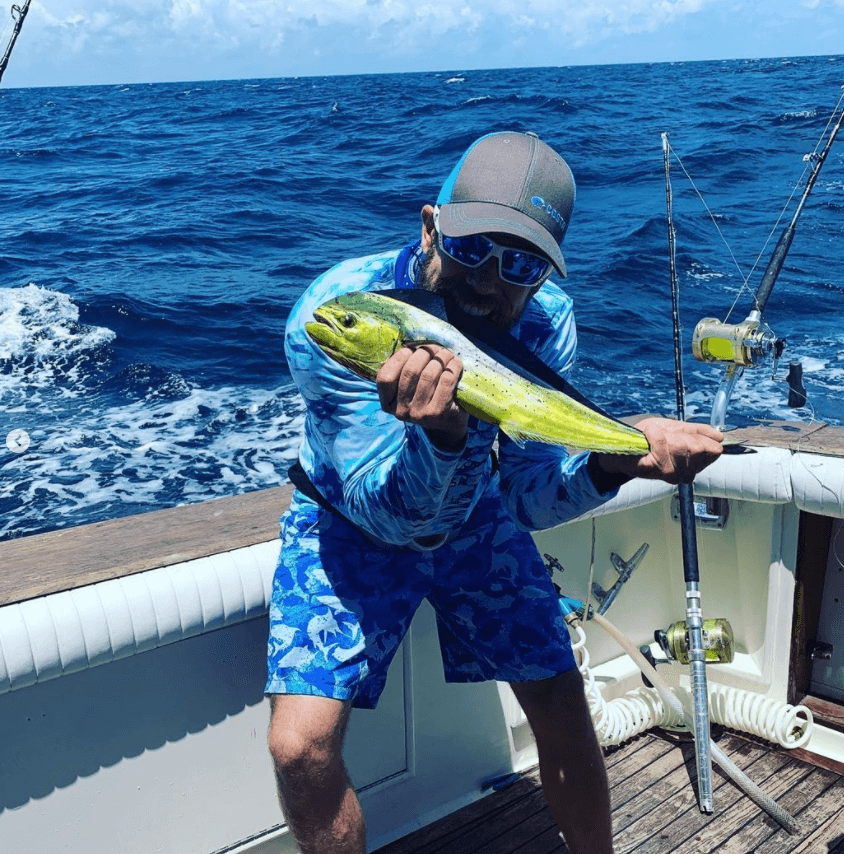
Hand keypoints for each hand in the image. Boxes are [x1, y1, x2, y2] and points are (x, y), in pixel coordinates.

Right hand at [376, 345, 468, 449]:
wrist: (449, 422)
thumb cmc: (427, 397)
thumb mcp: (409, 388)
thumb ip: (402, 370)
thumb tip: (408, 345)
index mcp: (388, 404)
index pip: (385, 377)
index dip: (398, 358)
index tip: (411, 349)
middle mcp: (401, 412)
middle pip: (410, 371)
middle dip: (424, 353)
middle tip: (434, 348)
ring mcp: (419, 414)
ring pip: (429, 374)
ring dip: (441, 358)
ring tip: (446, 354)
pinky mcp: (437, 413)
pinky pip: (445, 381)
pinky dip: (452, 367)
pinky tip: (455, 363)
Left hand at [594, 417, 722, 484]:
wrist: (621, 446)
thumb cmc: (647, 439)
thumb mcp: (677, 430)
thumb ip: (698, 432)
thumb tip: (719, 436)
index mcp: (694, 464)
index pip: (714, 450)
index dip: (700, 436)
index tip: (683, 434)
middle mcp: (685, 474)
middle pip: (698, 446)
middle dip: (682, 435)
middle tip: (666, 436)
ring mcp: (669, 474)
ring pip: (682, 445)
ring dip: (667, 435)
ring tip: (655, 438)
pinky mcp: (652, 470)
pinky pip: (661, 444)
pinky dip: (654, 433)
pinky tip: (648, 434)